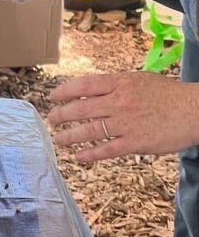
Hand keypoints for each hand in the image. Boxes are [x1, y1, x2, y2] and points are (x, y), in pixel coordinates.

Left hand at [49, 71, 198, 161]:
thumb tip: (93, 89)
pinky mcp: (135, 143)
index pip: (83, 85)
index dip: (64, 91)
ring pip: (89, 130)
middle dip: (62, 114)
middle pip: (81, 108)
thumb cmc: (167, 94)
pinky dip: (90, 153)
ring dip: (70, 135)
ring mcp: (126, 123)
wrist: (193, 111)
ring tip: (58, 139)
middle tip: (51, 119)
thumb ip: (116, 84)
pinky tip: (79, 156)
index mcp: (119, 83)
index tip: (53, 97)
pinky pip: (107, 149)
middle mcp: (119, 102)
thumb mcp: (138, 80)